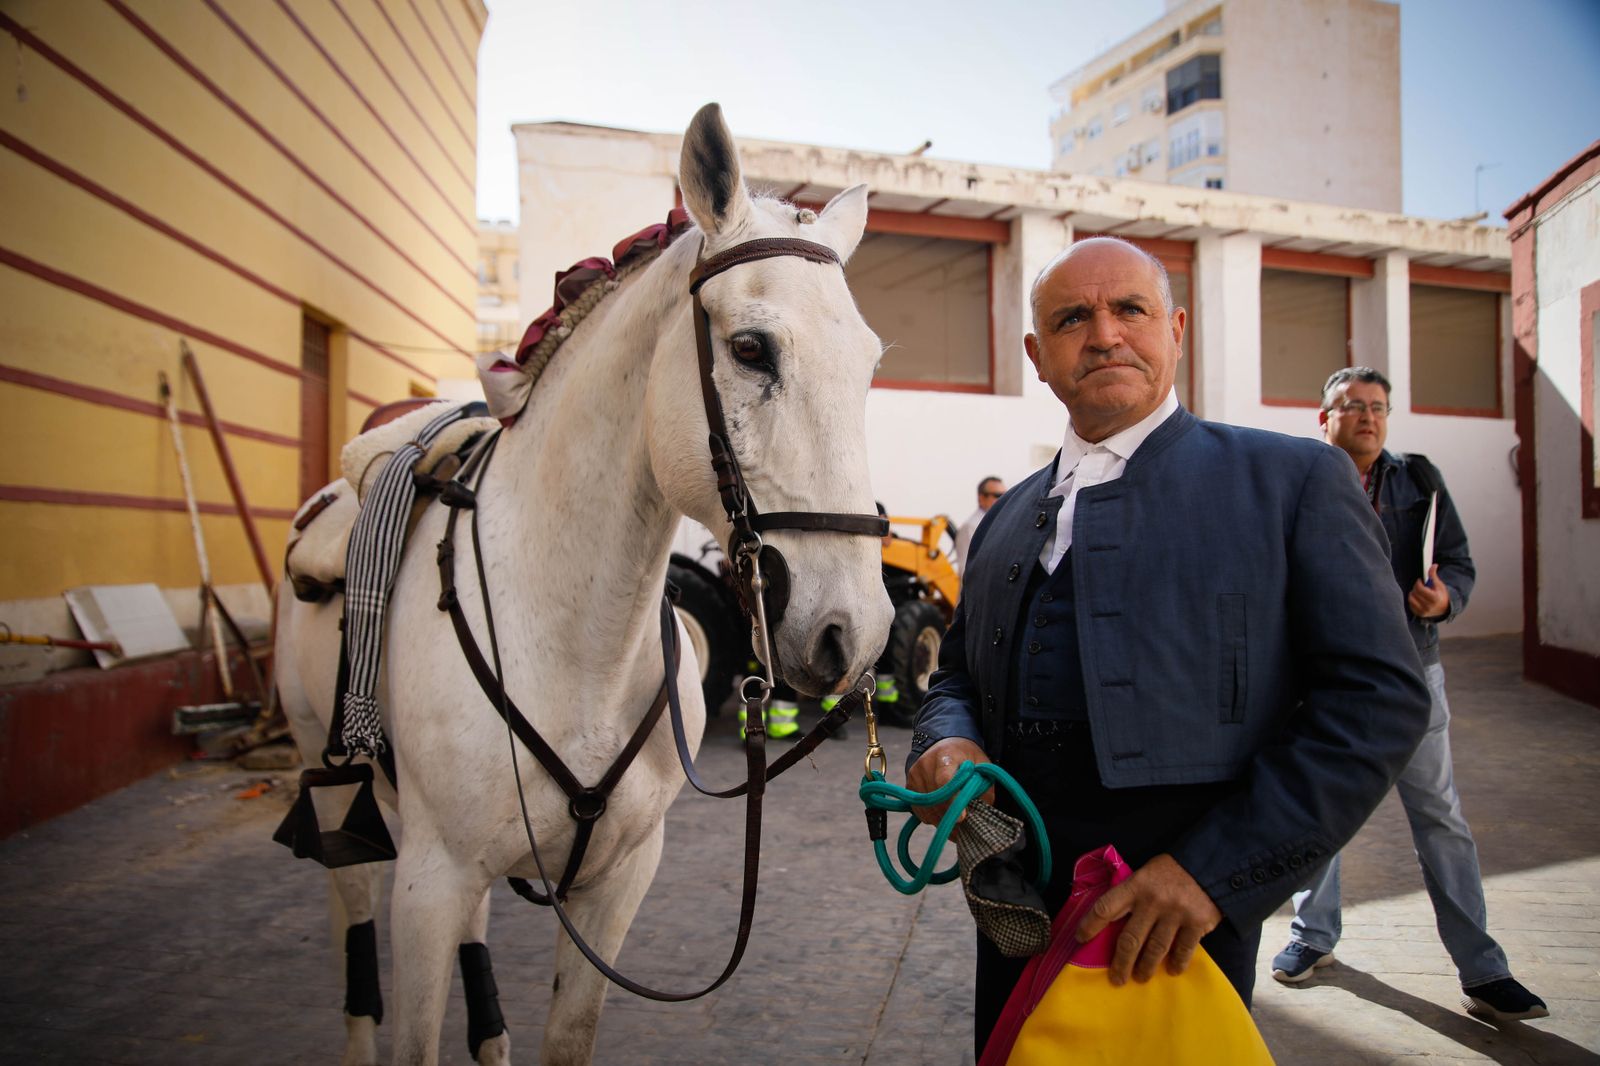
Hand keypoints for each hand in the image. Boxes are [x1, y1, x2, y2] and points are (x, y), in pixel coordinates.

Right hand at [905, 738, 993, 825]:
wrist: (945, 744)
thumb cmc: (966, 757)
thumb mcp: (982, 766)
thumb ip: (983, 789)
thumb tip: (979, 814)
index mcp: (947, 755)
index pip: (945, 781)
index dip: (952, 801)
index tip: (962, 818)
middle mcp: (926, 764)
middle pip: (935, 798)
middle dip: (949, 817)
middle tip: (963, 830)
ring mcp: (915, 774)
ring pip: (926, 806)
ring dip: (940, 820)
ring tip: (955, 830)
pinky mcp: (909, 784)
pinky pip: (919, 808)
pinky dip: (930, 817)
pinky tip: (942, 818)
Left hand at [1075, 854, 1220, 984]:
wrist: (1209, 866)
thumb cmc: (1170, 873)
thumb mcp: (1145, 875)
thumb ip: (1130, 895)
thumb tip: (1110, 924)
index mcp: (1135, 886)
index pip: (1105, 908)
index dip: (1090, 925)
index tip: (1080, 939)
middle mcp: (1152, 901)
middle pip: (1130, 939)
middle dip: (1121, 963)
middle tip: (1116, 979)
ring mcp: (1175, 913)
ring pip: (1155, 949)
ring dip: (1146, 968)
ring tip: (1140, 977)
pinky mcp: (1197, 923)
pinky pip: (1183, 950)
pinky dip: (1176, 963)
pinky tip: (1172, 970)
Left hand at [1407, 565, 1449, 618]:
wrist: (1444, 607)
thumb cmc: (1441, 594)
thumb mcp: (1439, 584)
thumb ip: (1434, 575)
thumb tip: (1434, 565)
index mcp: (1435, 598)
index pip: (1420, 588)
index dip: (1418, 582)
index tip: (1420, 580)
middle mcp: (1429, 606)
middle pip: (1415, 593)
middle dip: (1416, 587)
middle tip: (1419, 586)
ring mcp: (1424, 611)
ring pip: (1411, 598)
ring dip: (1413, 593)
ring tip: (1418, 592)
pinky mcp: (1419, 614)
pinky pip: (1410, 604)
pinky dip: (1412, 600)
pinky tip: (1417, 598)